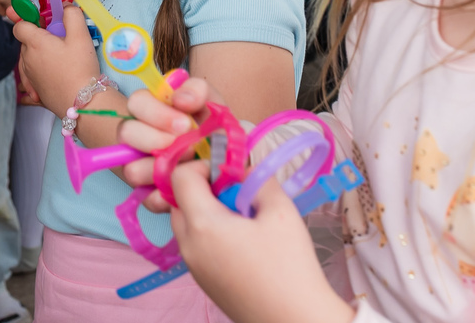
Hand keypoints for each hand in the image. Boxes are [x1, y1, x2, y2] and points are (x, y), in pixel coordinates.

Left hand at [12, 4, 100, 114]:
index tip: (37, 18)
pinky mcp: (35, 92)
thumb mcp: (81, 35)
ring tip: (58, 58)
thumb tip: (65, 6)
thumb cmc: (80, 68)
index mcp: (34, 43)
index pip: (19, 26)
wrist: (83, 103)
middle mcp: (27, 60)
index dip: (26, 19)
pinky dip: (34, 76)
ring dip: (38, 55)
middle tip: (59, 38)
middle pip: (26, 42)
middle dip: (39, 37)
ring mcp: (30, 77)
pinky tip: (44, 79)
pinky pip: (29, 81)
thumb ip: (72, 15)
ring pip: (28, 60)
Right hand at [120, 78, 218, 211]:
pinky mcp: (148, 193)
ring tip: (188, 167)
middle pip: (126, 132)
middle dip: (157, 140)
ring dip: (160, 170)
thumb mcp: (212, 103)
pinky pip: (146, 198)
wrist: (230, 162)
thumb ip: (197, 90)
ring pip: (131, 169)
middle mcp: (139, 135)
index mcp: (152, 108)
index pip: (137, 102)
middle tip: (188, 147)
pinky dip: (165, 196)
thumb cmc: (215, 128)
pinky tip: (184, 189)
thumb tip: (180, 99)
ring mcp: (140, 165)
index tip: (185, 124)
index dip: (157, 113)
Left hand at [166, 166, 353, 322]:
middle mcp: (188, 246)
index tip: (231, 174)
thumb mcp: (280, 211)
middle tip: (240, 195)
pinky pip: (196, 244)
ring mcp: (192, 266)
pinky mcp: (202, 281)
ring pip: (186, 222)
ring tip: (245, 220)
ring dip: (208, 210)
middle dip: (206, 188)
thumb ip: (259, 179)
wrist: (295, 320)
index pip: (179, 177)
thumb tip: (244, 169)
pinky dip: (210, 232)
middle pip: (179, 200)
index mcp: (202, 225)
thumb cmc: (289, 266)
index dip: (203, 166)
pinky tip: (244, 242)